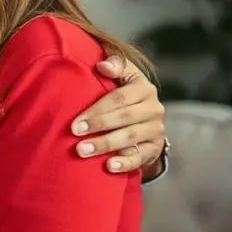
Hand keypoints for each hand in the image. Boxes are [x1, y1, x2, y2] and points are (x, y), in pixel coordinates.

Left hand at [74, 54, 165, 175]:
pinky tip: (109, 166)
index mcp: (144, 88)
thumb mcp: (122, 75)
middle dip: (98, 126)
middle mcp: (154, 108)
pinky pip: (140, 156)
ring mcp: (156, 129)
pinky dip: (125, 162)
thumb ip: (115, 65)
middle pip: (124, 118)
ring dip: (105, 145)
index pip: (119, 98)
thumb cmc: (122, 94)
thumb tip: (103, 65)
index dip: (96, 110)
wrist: (143, 119)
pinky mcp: (155, 148)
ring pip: (129, 138)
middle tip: (75, 135)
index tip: (75, 122)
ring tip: (83, 151)